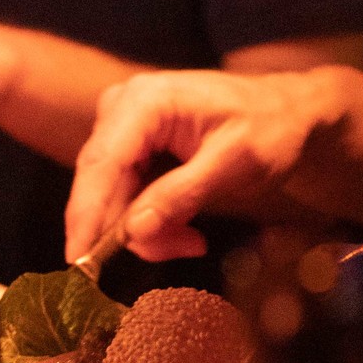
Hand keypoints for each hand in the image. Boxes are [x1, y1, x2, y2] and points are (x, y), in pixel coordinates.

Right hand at [66, 69, 333, 262]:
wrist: (285, 109)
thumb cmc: (267, 128)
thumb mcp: (232, 165)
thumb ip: (180, 195)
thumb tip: (132, 232)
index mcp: (144, 101)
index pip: (102, 163)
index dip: (86, 215)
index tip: (77, 261)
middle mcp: (122, 107)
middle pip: (102, 183)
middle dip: (132, 229)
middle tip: (180, 250)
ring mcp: (123, 124)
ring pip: (113, 195)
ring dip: (148, 228)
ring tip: (192, 240)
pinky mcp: (131, 144)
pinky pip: (126, 192)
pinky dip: (151, 218)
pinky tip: (185, 229)